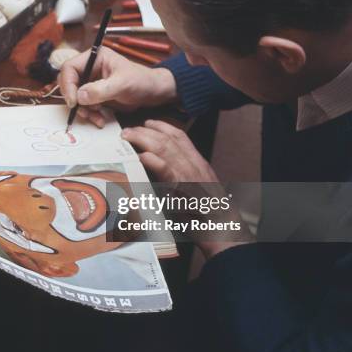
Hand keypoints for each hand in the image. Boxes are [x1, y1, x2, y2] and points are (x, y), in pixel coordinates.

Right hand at [58, 47, 176, 127]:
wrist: (152, 93)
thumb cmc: (141, 81)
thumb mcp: (122, 84)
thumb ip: (101, 90)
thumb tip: (79, 96)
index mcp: (94, 58)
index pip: (69, 68)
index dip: (68, 84)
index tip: (74, 101)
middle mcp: (89, 69)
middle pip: (68, 83)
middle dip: (74, 99)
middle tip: (80, 110)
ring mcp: (91, 82)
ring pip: (75, 97)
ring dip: (83, 110)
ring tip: (96, 117)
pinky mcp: (94, 95)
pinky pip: (83, 106)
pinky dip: (89, 114)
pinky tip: (100, 119)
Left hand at [122, 120, 253, 257]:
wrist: (223, 229)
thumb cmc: (206, 213)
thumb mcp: (196, 187)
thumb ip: (181, 175)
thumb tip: (159, 169)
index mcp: (198, 163)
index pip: (180, 137)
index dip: (162, 126)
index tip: (148, 123)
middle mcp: (195, 164)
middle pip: (168, 139)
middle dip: (146, 132)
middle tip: (128, 131)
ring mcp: (190, 175)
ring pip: (166, 149)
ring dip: (144, 140)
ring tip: (129, 137)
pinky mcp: (184, 190)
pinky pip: (168, 171)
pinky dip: (154, 162)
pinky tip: (142, 157)